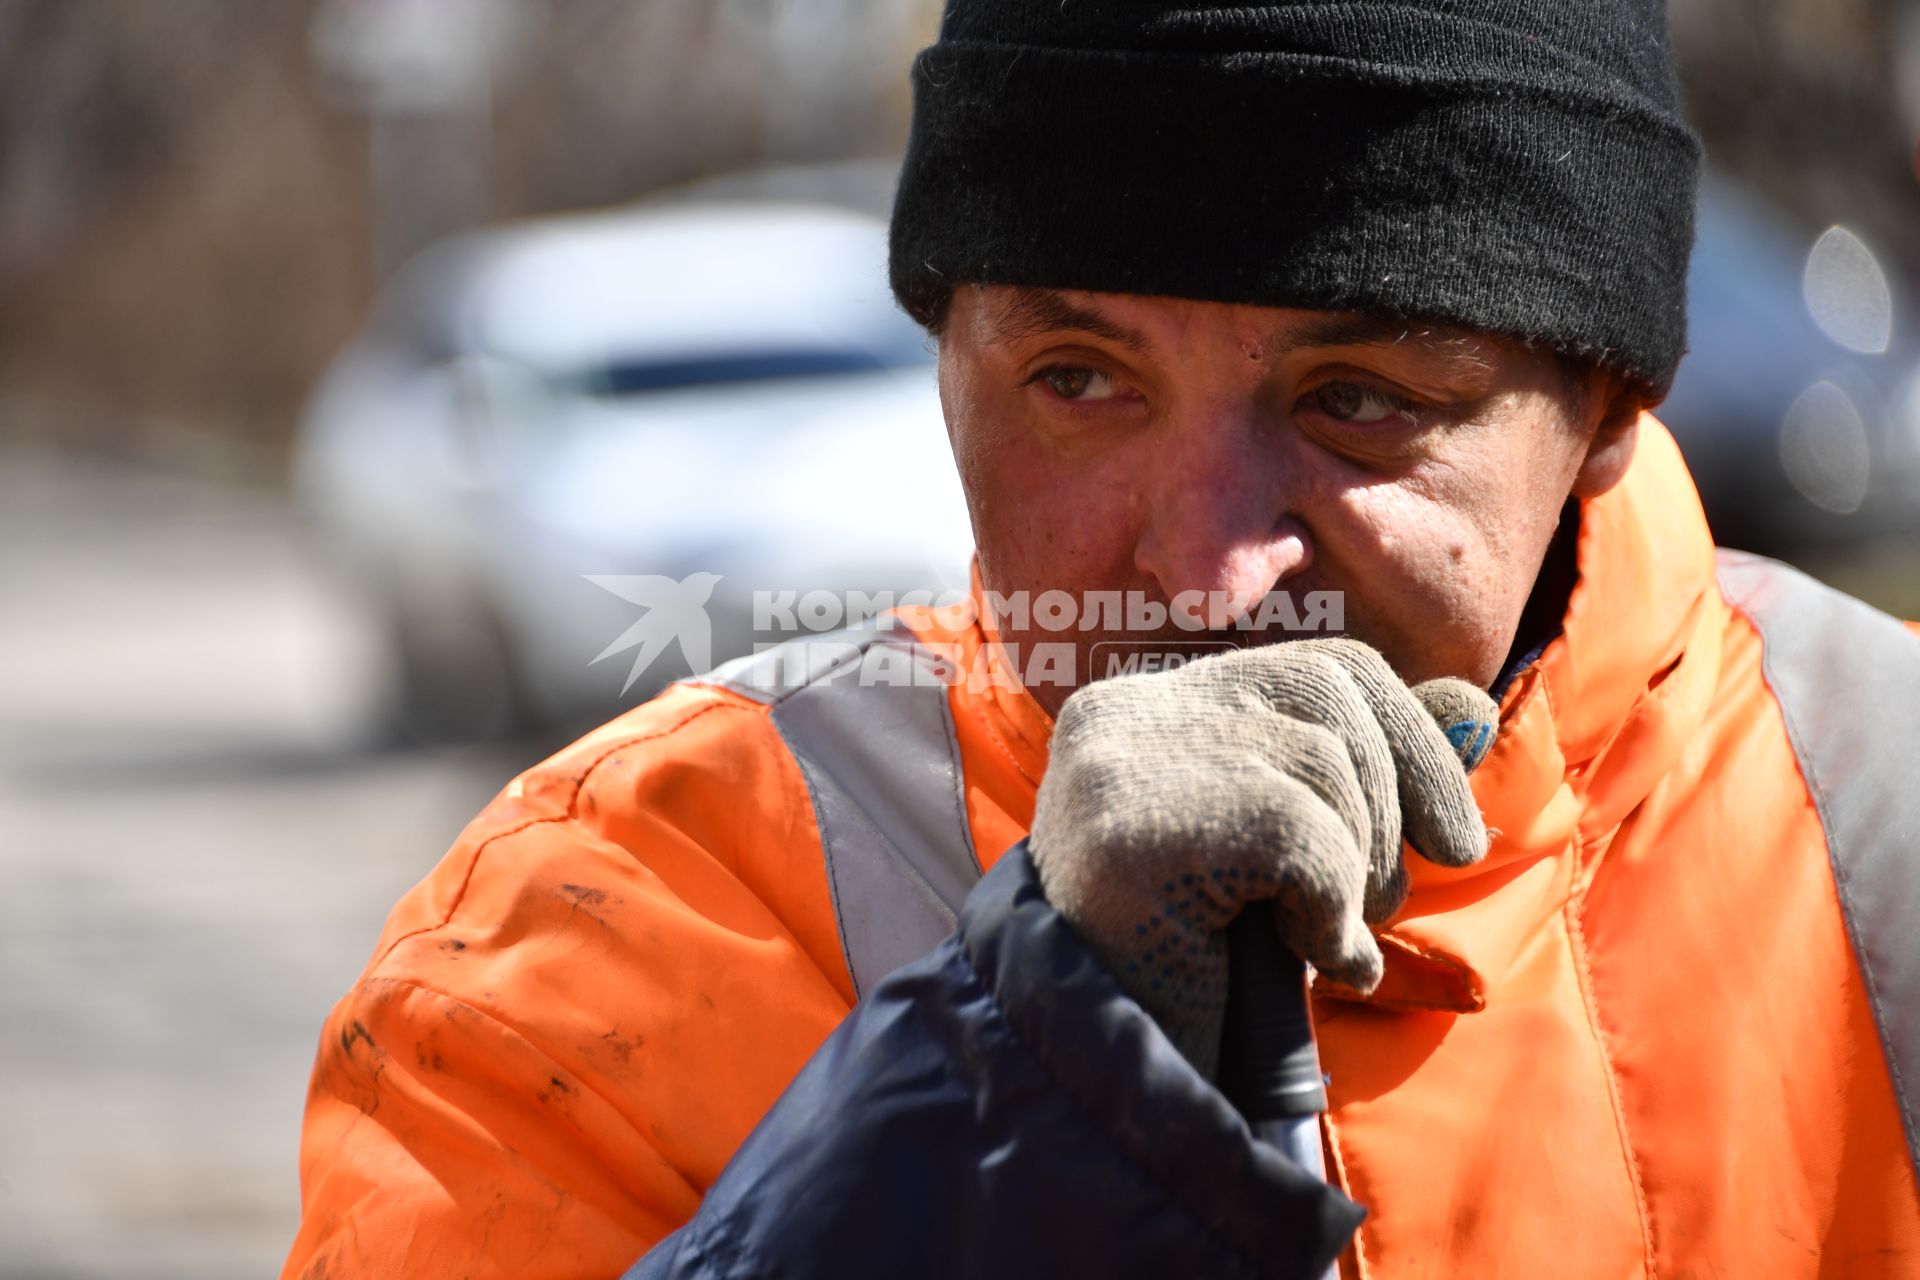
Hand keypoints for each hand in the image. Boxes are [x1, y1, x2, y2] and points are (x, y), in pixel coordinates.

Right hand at [1028, 638, 1494, 1077]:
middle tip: (1390, 903)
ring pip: (1323, 762)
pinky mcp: (1138, 827)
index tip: (1452, 836)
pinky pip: (1302, 833)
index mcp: (1144, 710)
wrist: (1097, 1084)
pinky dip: (1332, 907)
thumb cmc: (1193, 970)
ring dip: (1358, 868)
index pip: (1315, 670)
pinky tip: (1304, 957)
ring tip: (1323, 940)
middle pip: (1327, 692)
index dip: (1408, 737)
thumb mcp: (1287, 856)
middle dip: (1405, 794)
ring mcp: (1121, 764)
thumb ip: (1365, 769)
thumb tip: (1472, 705)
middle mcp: (1122, 715)